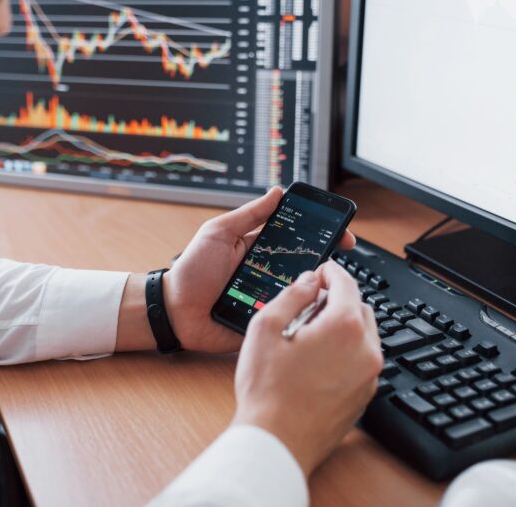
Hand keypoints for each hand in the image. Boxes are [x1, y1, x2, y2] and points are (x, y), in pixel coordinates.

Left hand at [162, 187, 355, 352]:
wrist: (174, 311)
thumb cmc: (192, 270)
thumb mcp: (219, 233)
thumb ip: (248, 214)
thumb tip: (277, 192)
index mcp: (262, 250)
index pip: (298, 239)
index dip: (322, 234)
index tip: (342, 232)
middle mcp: (270, 274)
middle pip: (307, 268)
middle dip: (325, 265)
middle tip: (336, 262)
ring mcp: (270, 299)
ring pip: (302, 295)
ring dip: (314, 291)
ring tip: (322, 287)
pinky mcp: (265, 323)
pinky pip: (287, 320)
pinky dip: (299, 316)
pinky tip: (307, 311)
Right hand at [230, 262, 382, 475]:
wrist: (276, 443)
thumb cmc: (267, 390)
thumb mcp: (266, 328)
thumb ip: (292, 295)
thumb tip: (309, 281)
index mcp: (345, 327)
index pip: (347, 283)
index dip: (331, 271)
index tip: (321, 271)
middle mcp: (366, 350)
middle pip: (360, 307)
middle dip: (338, 300)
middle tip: (309, 306)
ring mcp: (369, 376)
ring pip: (364, 335)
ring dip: (343, 326)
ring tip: (310, 336)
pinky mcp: (365, 396)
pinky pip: (362, 361)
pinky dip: (347, 352)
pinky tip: (317, 361)